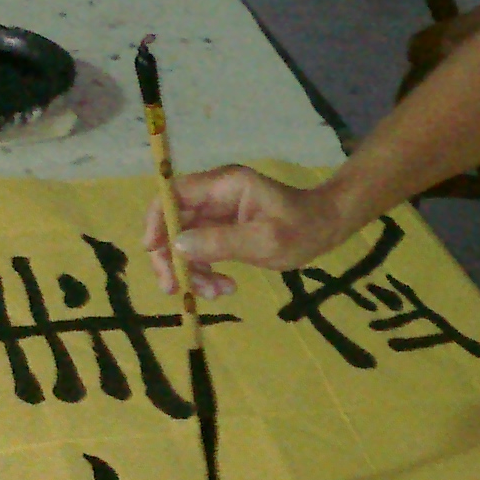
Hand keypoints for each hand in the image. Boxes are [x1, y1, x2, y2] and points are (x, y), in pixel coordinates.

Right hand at [143, 164, 351, 297]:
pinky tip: (224, 288)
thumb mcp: (265, 240)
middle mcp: (215, 195)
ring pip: (185, 242)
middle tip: (176, 289)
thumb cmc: (302, 228)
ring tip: (214, 293)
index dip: (156, 220)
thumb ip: (221, 242)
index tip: (153, 251)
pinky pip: (201, 251)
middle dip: (171, 257)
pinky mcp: (223, 230)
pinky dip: (205, 272)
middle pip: (173, 222)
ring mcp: (217, 213)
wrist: (326, 228)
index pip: (174, 194)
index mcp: (224, 186)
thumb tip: (178, 246)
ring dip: (191, 271)